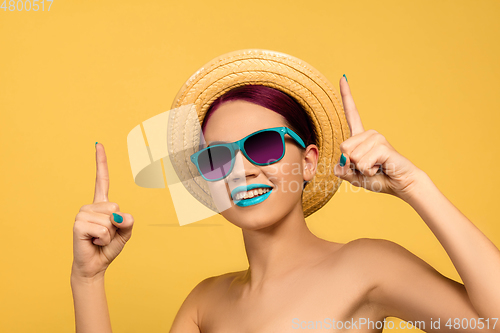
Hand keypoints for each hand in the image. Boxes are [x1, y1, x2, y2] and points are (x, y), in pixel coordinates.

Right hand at [72, 143, 133, 278]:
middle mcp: (90, 206)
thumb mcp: (125, 233)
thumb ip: (128, 222)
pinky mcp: (78, 224)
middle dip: (117, 226)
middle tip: (106, 235)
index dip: (101, 162)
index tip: (98, 144)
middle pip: (116, 207)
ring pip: (110, 219)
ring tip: (99, 239)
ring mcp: (82, 213)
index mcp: (102, 204)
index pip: (102, 179)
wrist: (95, 265)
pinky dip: (103, 239)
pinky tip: (93, 242)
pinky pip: (103, 229)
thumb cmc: (108, 247)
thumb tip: (120, 216)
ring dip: (110, 234)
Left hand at [333, 76, 423, 200]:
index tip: (342, 77)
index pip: (351, 114)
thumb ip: (342, 171)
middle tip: (368, 167)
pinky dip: (368, 171)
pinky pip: (362, 162)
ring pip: (352, 156)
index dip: (346, 96)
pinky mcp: (383, 146)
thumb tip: (340, 163)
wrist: (401, 184)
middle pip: (343, 147)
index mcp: (361, 137)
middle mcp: (369, 133)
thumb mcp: (354, 176)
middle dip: (351, 164)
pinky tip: (380, 168)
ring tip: (376, 167)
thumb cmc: (379, 178)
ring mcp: (377, 137)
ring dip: (361, 169)